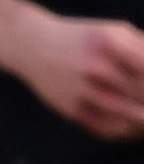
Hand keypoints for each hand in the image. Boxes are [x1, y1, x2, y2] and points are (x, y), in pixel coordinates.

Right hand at [11, 10, 143, 141]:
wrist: (31, 47)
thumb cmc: (83, 38)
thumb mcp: (115, 31)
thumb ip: (143, 48)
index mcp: (110, 42)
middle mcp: (95, 67)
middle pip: (142, 93)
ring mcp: (81, 90)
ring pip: (128, 116)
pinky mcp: (71, 109)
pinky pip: (106, 128)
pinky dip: (128, 133)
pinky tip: (137, 130)